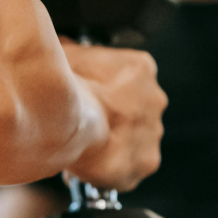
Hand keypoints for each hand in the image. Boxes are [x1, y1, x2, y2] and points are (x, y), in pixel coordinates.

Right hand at [63, 41, 167, 191]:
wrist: (67, 119)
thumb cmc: (66, 86)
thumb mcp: (64, 55)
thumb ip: (70, 53)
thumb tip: (62, 48)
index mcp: (140, 68)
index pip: (125, 79)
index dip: (103, 91)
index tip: (88, 98)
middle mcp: (155, 99)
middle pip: (132, 111)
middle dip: (110, 118)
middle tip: (84, 125)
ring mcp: (153, 132)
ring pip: (132, 140)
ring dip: (111, 144)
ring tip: (83, 147)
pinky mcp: (146, 162)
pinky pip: (129, 168)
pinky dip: (110, 170)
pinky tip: (88, 165)